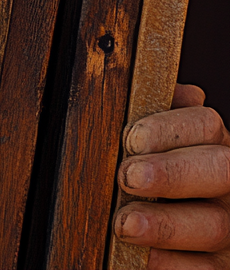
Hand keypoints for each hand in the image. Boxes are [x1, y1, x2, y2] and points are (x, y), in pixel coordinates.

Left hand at [113, 84, 229, 266]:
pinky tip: (144, 257)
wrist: (156, 214)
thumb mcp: (154, 138)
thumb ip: (158, 113)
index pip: (205, 124)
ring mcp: (229, 230)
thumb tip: (183, 92)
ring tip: (125, 224)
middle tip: (127, 177)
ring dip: (165, 225)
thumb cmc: (148, 168)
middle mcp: (228, 186)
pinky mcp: (219, 267)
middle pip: (218, 171)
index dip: (169, 129)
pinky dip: (172, 265)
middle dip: (171, 173)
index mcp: (213, 145)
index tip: (131, 139)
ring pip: (213, 226)